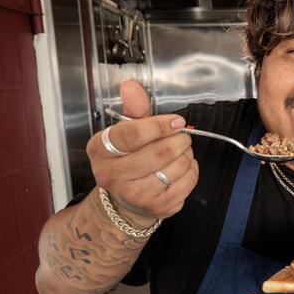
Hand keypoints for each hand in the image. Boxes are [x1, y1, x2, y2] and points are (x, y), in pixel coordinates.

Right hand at [86, 80, 198, 222]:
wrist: (126, 200)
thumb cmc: (129, 158)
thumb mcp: (125, 131)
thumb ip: (133, 109)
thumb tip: (131, 86)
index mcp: (101, 150)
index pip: (133, 135)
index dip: (160, 125)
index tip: (177, 121)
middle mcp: (113, 175)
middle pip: (159, 152)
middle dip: (179, 139)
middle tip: (182, 134)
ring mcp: (136, 195)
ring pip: (177, 166)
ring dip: (186, 153)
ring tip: (180, 150)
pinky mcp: (158, 207)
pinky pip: (188, 181)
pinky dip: (192, 169)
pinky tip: (182, 167)